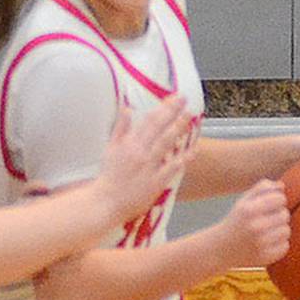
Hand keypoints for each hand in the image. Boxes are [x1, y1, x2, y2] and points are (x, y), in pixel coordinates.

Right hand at [97, 96, 194, 220]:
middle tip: (185, 99)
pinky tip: (193, 150)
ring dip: (179, 128)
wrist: (106, 202)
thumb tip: (126, 108)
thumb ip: (120, 128)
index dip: (163, 107)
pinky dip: (183, 158)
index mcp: (129, 144)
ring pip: (166, 142)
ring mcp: (149, 167)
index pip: (149, 120)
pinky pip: (172, 168)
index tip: (173, 97)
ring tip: (189, 116)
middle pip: (159, 127)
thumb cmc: (108, 178)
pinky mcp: (155, 182)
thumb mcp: (110, 149)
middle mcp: (140, 152)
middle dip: (173, 111)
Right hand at [214, 179, 289, 269]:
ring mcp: (260, 244)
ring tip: (267, 232)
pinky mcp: (265, 257)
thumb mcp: (243, 202)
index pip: (280, 199)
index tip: (268, 206)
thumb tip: (282, 186)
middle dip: (277, 216)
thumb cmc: (236, 222)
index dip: (276, 201)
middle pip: (285, 215)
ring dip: (279, 230)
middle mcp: (255, 227)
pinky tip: (266, 244)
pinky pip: (284, 246)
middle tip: (266, 220)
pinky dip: (278, 245)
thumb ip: (262, 188)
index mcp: (249, 210)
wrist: (220, 249)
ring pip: (286, 231)